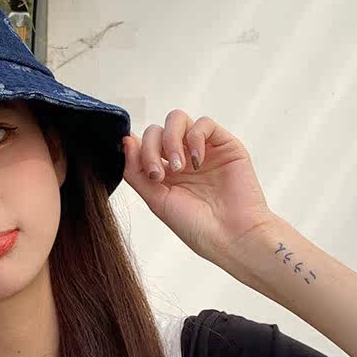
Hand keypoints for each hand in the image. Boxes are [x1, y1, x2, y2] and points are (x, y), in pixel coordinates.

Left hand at [121, 110, 275, 263]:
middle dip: (150, 149)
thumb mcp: (156, 200)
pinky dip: (194, 138)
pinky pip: (203, 123)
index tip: (136, 163)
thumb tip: (126, 141)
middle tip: (159, 175)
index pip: (142, 145)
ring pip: (176, 119)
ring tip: (179, 168)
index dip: (135, 147)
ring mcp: (202, 150)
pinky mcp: (225, 145)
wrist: (231, 236)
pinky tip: (196, 162)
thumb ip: (136, 172)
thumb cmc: (197, 226)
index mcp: (164, 173)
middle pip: (156, 130)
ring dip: (170, 140)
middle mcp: (182, 158)